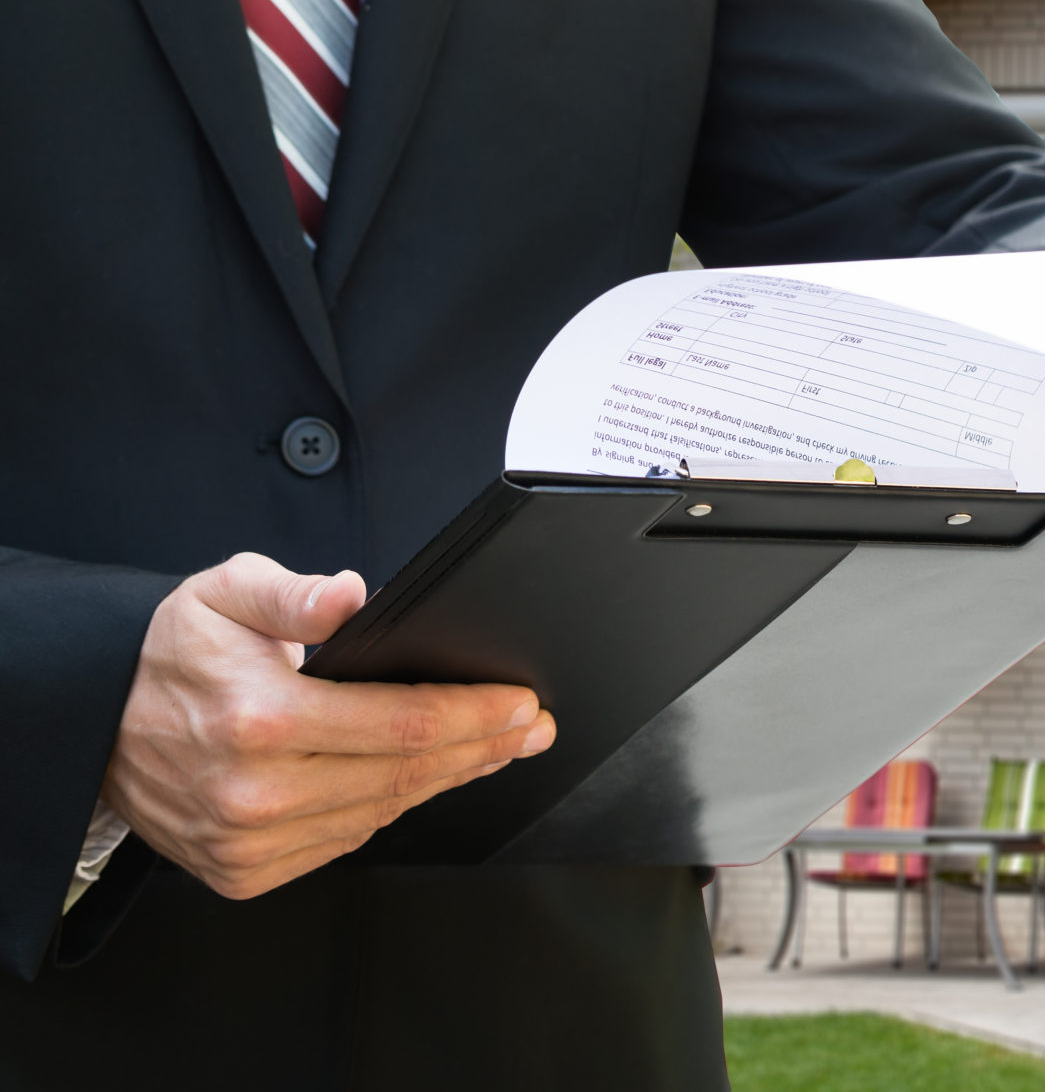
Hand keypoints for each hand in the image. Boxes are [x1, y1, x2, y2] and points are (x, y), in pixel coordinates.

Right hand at [101, 553, 555, 900]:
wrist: (94, 723)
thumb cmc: (170, 656)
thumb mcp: (224, 594)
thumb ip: (294, 594)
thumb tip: (350, 594)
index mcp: (260, 720)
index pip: (404, 726)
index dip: (476, 716)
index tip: (522, 704)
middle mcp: (255, 791)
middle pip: (406, 775)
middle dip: (484, 748)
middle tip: (530, 728)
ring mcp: (249, 841)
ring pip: (382, 812)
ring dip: (447, 781)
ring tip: (492, 750)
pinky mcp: (243, 871)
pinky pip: (344, 842)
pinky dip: (388, 809)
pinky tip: (420, 781)